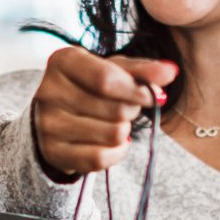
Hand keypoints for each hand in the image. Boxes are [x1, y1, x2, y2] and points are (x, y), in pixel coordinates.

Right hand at [32, 46, 177, 177]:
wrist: (57, 116)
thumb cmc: (89, 86)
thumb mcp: (114, 70)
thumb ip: (142, 70)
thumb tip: (171, 71)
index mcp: (63, 61)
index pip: (106, 80)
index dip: (136, 91)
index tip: (152, 96)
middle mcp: (49, 91)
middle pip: (115, 109)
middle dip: (131, 111)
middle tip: (125, 109)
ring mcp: (47, 124)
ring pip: (112, 134)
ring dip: (124, 131)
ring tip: (115, 123)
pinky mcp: (52, 152)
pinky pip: (100, 158)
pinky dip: (117, 152)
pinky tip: (113, 143)